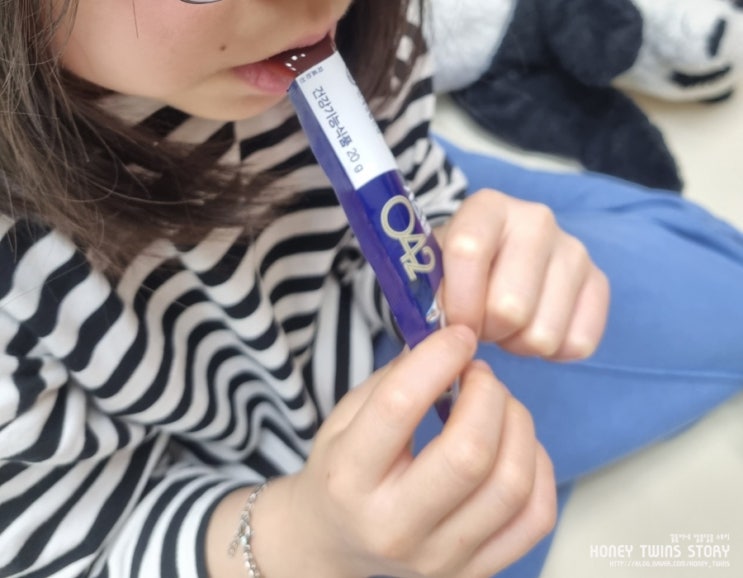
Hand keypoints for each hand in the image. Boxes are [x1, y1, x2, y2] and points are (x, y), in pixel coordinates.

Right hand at [253, 326, 555, 577]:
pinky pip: (536, 517)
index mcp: (348, 478)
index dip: (438, 358)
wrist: (336, 543)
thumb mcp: (345, 419)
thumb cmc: (341, 472)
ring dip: (518, 425)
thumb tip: (451, 344)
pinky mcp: (474, 574)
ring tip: (499, 407)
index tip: (458, 335)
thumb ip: (394, 380)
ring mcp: (439, 559)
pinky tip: (514, 446)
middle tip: (480, 376)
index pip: (399, 407)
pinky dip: (538, 467)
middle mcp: (394, 526)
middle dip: (488, 396)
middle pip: (470, 454)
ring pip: (512, 485)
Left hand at [437, 189, 609, 359]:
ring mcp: (573, 249)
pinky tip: (534, 327)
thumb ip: (432, 293)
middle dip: (488, 330)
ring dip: (518, 344)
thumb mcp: (433, 273)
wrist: (492, 266)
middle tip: (481, 323)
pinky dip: (553, 352)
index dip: (457, 302)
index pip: (468, 251)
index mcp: (487, 206)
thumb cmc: (455, 271)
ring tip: (506, 326)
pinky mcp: (599, 281)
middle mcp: (536, 219)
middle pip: (510, 306)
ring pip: (543, 334)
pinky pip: (579, 343)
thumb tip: (449, 329)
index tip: (452, 322)